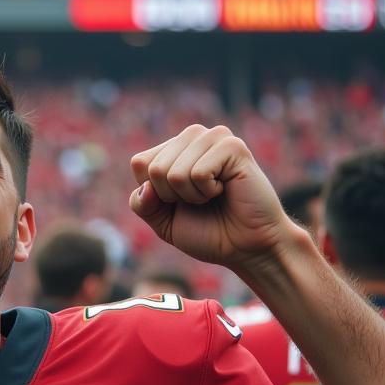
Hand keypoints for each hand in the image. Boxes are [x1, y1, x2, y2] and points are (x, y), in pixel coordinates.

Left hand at [129, 124, 303, 269]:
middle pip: (153, 168)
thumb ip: (142, 205)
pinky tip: (225, 189)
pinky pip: (198, 173)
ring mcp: (214, 138)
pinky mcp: (233, 146)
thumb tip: (145, 186)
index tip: (178, 202)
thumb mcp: (163, 222)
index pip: (139, 163)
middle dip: (172, 197)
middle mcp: (193, 137)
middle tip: (200, 201)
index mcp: (174, 149)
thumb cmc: (207, 232)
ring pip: (174, 172)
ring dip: (191, 196)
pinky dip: (207, 191)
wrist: (244, 247)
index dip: (153, 194)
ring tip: (213, 195)